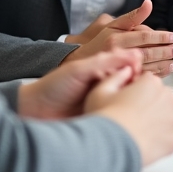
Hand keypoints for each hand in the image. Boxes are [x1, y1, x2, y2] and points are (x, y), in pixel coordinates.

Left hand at [17, 49, 142, 119]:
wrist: (34, 111)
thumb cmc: (53, 86)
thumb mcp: (80, 69)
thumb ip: (106, 61)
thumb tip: (135, 54)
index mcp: (103, 69)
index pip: (129, 66)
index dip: (137, 68)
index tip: (138, 72)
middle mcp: (106, 84)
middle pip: (132, 83)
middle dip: (138, 86)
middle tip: (134, 89)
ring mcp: (104, 101)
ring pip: (126, 100)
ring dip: (131, 101)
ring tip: (130, 104)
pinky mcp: (102, 117)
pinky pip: (117, 115)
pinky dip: (122, 115)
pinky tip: (124, 117)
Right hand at [63, 0, 172, 76]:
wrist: (81, 61)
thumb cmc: (101, 40)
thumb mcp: (114, 24)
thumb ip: (133, 16)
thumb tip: (149, 3)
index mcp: (117, 38)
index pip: (143, 36)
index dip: (160, 36)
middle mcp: (117, 53)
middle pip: (146, 53)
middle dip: (164, 52)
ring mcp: (118, 68)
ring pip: (144, 67)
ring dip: (162, 66)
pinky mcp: (119, 80)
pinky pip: (139, 78)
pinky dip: (154, 76)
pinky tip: (165, 74)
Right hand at [86, 69, 172, 165]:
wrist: (111, 148)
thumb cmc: (105, 119)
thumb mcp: (101, 91)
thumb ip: (116, 76)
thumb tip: (127, 70)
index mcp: (151, 82)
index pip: (150, 82)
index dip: (138, 92)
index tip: (130, 104)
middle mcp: (168, 96)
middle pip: (162, 97)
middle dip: (152, 105)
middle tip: (135, 119)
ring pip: (170, 114)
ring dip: (161, 120)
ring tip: (142, 131)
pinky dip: (165, 137)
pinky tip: (149, 141)